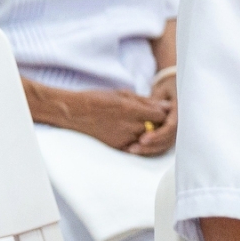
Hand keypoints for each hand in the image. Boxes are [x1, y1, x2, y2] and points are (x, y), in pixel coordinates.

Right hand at [49, 86, 175, 153]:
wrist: (72, 112)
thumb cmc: (97, 99)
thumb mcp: (123, 94)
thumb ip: (146, 101)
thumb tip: (166, 105)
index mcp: (132, 110)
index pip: (161, 116)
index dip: (162, 112)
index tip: (158, 110)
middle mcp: (129, 126)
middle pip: (156, 128)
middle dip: (157, 123)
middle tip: (152, 118)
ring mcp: (123, 138)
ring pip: (147, 138)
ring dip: (148, 132)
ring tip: (139, 124)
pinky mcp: (116, 146)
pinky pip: (135, 146)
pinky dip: (137, 141)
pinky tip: (131, 133)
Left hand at [134, 78, 177, 154]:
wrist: (177, 89)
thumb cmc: (169, 88)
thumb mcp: (163, 90)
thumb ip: (157, 101)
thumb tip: (155, 110)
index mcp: (181, 111)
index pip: (171, 127)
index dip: (158, 135)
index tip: (142, 139)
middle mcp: (181, 122)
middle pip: (168, 140)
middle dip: (151, 146)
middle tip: (133, 148)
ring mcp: (177, 129)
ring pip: (165, 145)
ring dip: (149, 149)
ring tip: (131, 149)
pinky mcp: (171, 134)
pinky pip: (162, 144)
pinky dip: (150, 148)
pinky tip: (136, 149)